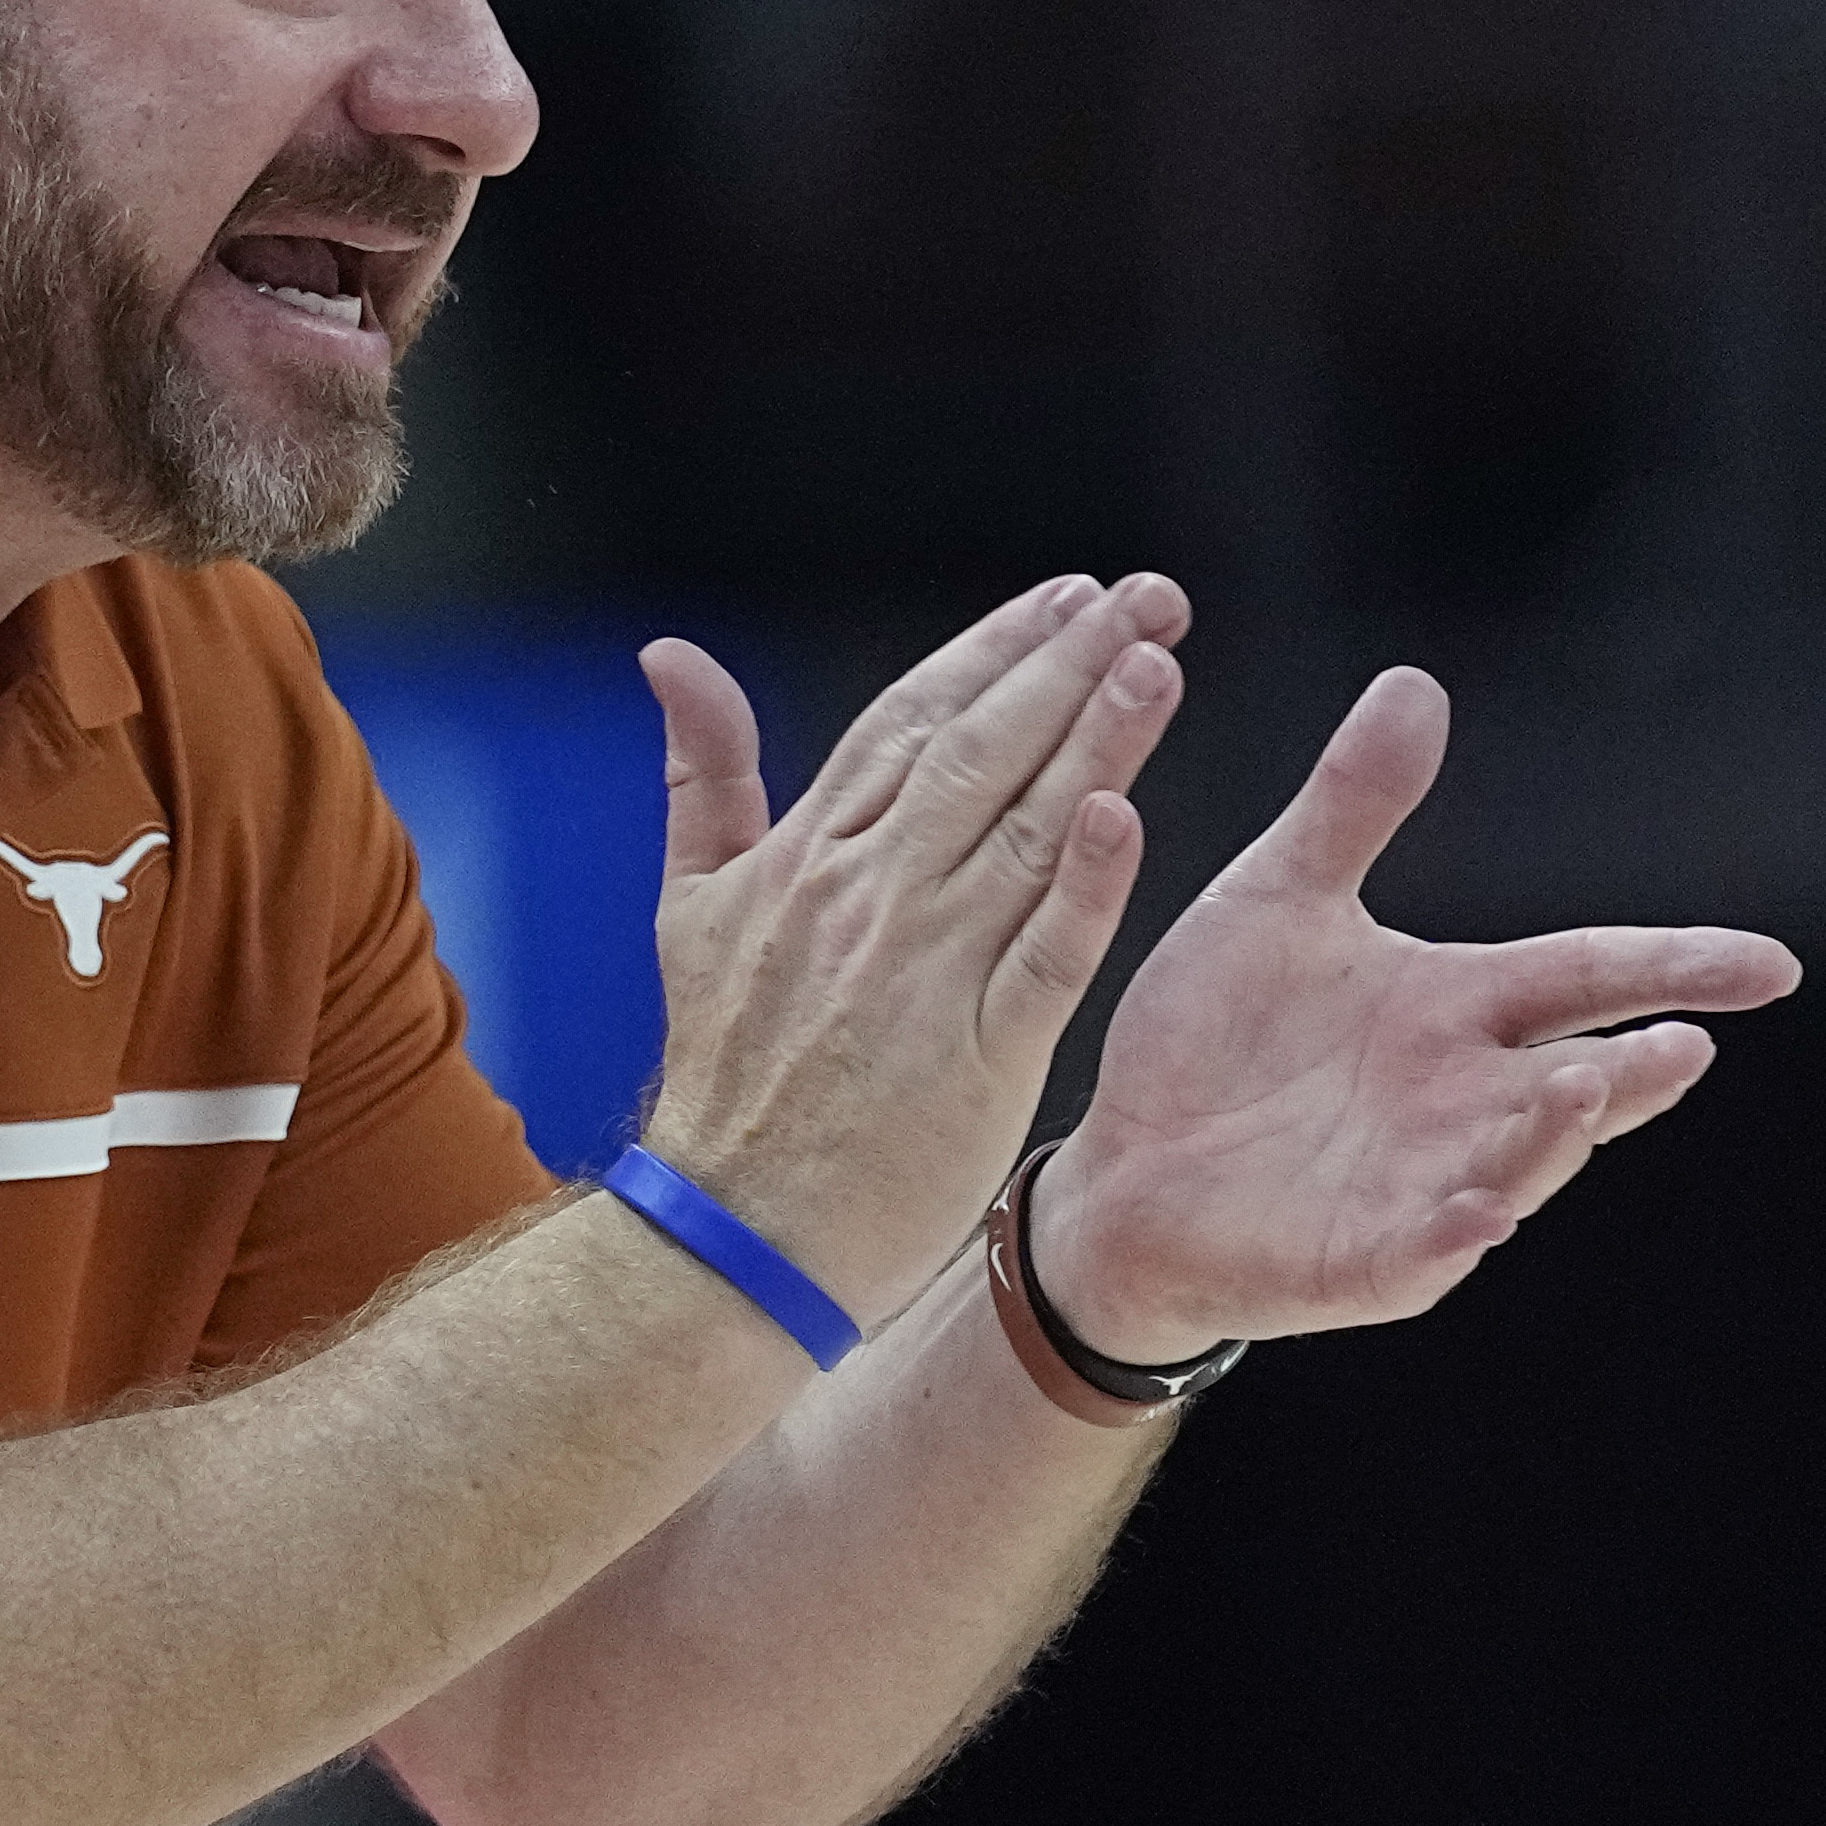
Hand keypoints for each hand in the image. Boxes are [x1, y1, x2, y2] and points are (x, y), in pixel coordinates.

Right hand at [636, 571, 1191, 1318]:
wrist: (731, 1231)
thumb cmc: (724, 1073)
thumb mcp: (690, 905)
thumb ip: (702, 774)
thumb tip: (670, 654)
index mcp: (808, 855)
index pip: (912, 718)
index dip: (994, 648)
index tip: (1067, 594)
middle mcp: (868, 896)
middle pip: (978, 751)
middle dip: (1066, 662)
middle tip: (1145, 595)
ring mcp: (922, 972)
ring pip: (1018, 831)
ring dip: (1092, 740)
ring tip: (1156, 661)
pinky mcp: (976, 1055)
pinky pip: (1041, 957)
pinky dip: (1082, 885)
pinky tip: (1123, 817)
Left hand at [1033, 666, 1801, 1363]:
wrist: (1118, 1166)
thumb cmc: (1214, 1038)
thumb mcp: (1277, 900)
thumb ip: (1351, 806)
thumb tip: (1415, 683)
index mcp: (1457, 1009)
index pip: (1588, 976)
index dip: (1677, 966)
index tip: (1774, 963)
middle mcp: (1460, 1100)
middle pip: (1574, 1081)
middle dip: (1633, 1069)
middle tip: (1688, 1042)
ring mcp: (1419, 1186)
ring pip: (1514, 1165)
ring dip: (1552, 1137)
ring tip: (1587, 1093)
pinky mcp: (1358, 1259)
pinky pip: (1418, 1252)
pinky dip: (1450, 1234)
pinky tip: (1478, 1216)